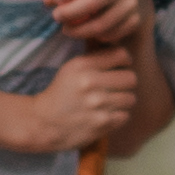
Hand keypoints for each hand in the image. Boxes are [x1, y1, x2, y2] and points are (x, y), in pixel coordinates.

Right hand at [25, 49, 142, 154]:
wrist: (44, 123)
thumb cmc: (61, 93)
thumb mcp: (72, 68)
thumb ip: (95, 58)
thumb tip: (122, 51)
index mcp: (82, 65)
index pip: (122, 55)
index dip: (125, 61)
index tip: (119, 68)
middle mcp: (90, 82)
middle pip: (131, 78)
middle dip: (125, 83)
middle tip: (116, 88)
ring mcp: (97, 104)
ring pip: (130, 98)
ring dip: (122, 101)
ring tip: (110, 103)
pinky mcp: (101, 123)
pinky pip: (125, 116)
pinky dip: (118, 117)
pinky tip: (106, 115)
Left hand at [38, 0, 152, 49]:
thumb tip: (49, 0)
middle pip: (92, 2)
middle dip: (69, 13)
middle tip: (56, 17)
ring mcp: (131, 2)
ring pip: (101, 24)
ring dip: (79, 30)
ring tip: (67, 29)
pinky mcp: (136, 20)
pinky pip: (111, 34)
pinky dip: (96, 36)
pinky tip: (87, 32)